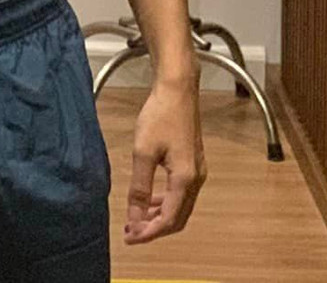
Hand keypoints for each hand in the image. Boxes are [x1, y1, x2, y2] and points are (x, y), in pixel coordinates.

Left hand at [123, 78, 205, 243]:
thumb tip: (135, 217)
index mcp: (185, 179)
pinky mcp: (193, 163)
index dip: (149, 233)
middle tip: (131, 231)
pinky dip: (165, 202)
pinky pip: (180, 194)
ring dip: (159, 217)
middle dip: (154, 228)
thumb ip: (139, 187)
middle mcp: (196, 180)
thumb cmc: (160, 115)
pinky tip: (150, 199)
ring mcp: (197, 171)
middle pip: (178, 219)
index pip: (169, 220)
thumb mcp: (144, 151)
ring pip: (180, 207)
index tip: (129, 237)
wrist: (177, 89)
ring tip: (137, 218)